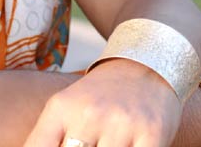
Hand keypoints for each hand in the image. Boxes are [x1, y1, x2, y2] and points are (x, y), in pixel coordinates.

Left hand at [23, 58, 181, 146]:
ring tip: (104, 143)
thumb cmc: (100, 97)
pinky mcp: (151, 134)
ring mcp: (120, 124)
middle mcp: (88, 114)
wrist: (145, 63)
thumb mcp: (67, 108)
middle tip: (85, 144)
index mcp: (61, 108)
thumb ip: (49, 138)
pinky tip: (128, 146)